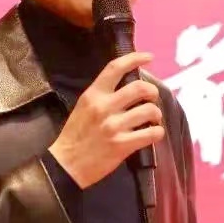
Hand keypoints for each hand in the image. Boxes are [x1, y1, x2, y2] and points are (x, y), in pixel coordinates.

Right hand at [48, 51, 164, 188]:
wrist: (66, 164)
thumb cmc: (75, 135)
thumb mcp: (83, 107)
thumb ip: (102, 96)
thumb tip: (128, 87)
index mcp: (93, 95)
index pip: (115, 68)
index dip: (135, 59)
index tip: (149, 57)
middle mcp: (104, 107)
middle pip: (140, 88)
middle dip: (152, 91)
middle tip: (152, 97)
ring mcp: (114, 126)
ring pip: (149, 110)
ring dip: (156, 114)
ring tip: (153, 119)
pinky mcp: (123, 145)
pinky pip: (152, 133)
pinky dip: (157, 132)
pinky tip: (153, 134)